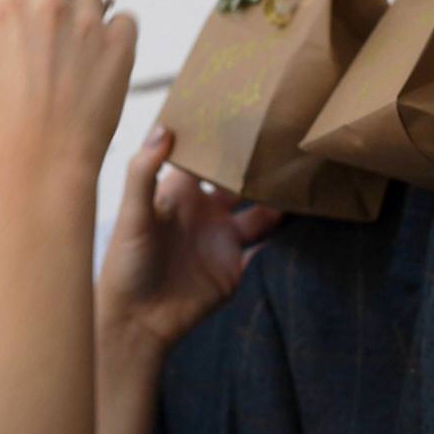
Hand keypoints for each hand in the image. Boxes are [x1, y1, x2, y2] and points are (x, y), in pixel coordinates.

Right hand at [0, 0, 137, 175]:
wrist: (44, 161)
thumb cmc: (8, 128)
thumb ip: (8, 32)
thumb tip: (21, 17)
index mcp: (4, 10)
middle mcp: (46, 6)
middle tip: (56, 17)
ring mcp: (87, 22)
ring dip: (89, 12)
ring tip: (82, 51)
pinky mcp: (121, 43)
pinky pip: (126, 19)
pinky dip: (119, 35)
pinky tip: (107, 60)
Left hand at [96, 126, 282, 355]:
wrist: (138, 323)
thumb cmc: (126, 265)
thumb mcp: (133, 215)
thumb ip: (143, 172)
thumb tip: (164, 128)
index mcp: (179, 192)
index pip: (206, 155)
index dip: (223, 136)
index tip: (248, 111)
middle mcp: (204, 210)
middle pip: (239, 180)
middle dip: (259, 164)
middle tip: (288, 138)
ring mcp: (222, 238)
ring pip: (259, 210)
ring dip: (278, 197)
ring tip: (304, 175)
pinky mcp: (236, 266)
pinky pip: (266, 246)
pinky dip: (284, 234)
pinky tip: (308, 215)